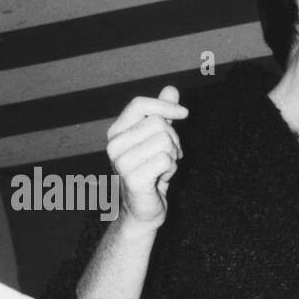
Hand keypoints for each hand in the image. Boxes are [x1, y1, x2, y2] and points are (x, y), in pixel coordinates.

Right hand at [107, 86, 187, 230]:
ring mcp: (121, 161)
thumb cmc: (151, 172)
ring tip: (163, 168)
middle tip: (170, 156)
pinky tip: (162, 179)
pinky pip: (166, 160)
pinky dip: (171, 169)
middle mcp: (114, 144)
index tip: (184, 114)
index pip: (139, 104)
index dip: (165, 106)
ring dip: (173, 156)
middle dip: (174, 139)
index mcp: (117, 132)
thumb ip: (162, 114)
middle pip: (159, 123)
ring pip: (165, 141)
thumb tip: (171, 88)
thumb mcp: (158, 139)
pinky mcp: (132, 178)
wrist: (143, 210)